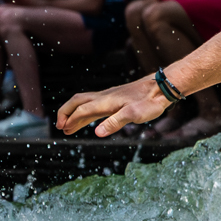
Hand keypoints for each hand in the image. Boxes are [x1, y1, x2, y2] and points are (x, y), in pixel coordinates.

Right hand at [60, 74, 174, 137]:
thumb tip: (97, 133)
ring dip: (75, 115)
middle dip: (66, 113)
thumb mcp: (134, 115)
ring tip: (68, 128)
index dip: (71, 119)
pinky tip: (86, 120)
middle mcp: (104, 97)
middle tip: (60, 127)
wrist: (161, 87)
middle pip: (77, 102)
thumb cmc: (149, 101)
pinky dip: (86, 113)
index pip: (82, 110)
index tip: (63, 129)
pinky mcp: (115, 99)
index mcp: (106, 102)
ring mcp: (109, 97)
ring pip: (85, 104)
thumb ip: (115, 123)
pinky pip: (94, 105)